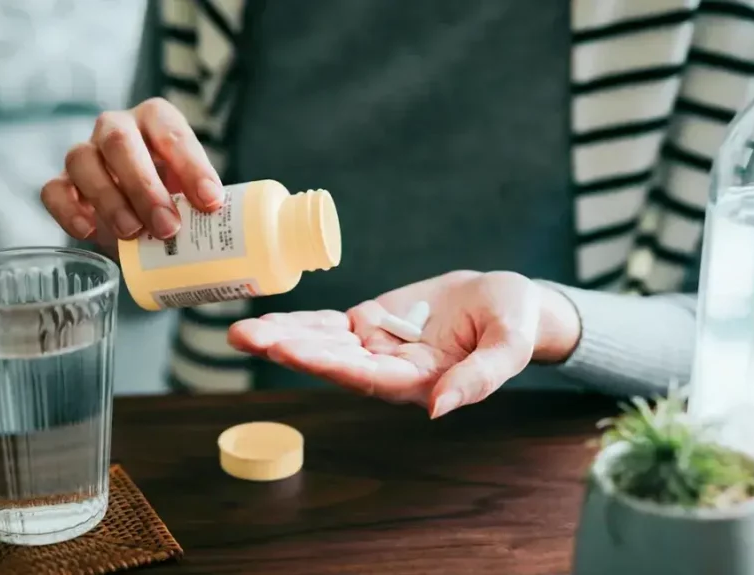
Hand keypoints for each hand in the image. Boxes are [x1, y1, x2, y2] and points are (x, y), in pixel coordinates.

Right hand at [40, 98, 224, 253]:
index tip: (210, 203)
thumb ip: (215, 205)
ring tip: (133, 234)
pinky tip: (89, 231)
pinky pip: (53, 189)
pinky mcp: (62, 184)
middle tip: (167, 227)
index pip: (171, 131)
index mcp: (156, 120)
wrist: (140, 215)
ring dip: (109, 199)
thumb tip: (264, 239)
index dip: (191, 166)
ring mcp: (85, 153)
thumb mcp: (198, 194)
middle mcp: (117, 128)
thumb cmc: (176, 198)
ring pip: (82, 161)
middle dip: (144, 186)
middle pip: (120, 141)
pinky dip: (68, 210)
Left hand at [228, 271, 581, 417]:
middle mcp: (388, 371)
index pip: (367, 377)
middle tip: (245, 336)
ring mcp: (375, 347)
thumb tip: (439, 410)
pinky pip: (328, 325)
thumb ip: (480, 378)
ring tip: (239, 332)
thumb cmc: (513, 322)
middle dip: (288, 349)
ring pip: (322, 343)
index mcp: (420, 381)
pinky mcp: (369, 325)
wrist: (505, 302)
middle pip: (332, 362)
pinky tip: (266, 320)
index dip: (328, 364)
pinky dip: (298, 322)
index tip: (290, 351)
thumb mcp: (509, 345)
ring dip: (281, 337)